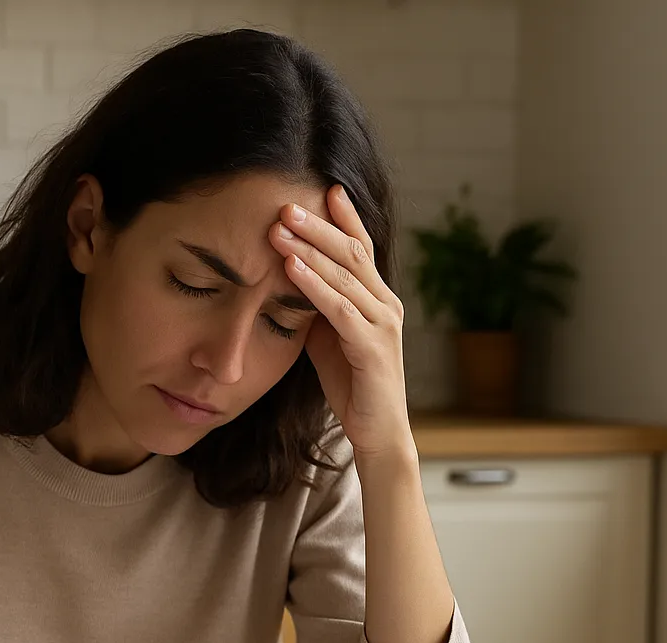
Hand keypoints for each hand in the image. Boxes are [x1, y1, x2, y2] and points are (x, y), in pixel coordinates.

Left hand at [269, 184, 413, 462]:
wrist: (376, 431)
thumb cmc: (352, 384)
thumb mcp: (330, 336)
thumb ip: (320, 305)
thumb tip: (292, 276)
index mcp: (378, 298)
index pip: (361, 248)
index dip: (343, 217)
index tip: (322, 188)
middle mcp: (386, 303)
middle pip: (352, 252)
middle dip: (318, 225)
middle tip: (285, 203)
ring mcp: (382, 324)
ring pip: (345, 275)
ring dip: (310, 249)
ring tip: (280, 228)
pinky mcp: (372, 347)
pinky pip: (339, 309)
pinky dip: (313, 286)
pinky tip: (291, 268)